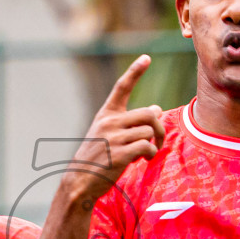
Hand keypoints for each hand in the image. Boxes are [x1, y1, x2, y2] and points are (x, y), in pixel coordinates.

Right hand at [64, 55, 163, 200]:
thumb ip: (130, 122)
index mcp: (105, 115)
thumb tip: (157, 108)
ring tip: (147, 153)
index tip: (146, 57)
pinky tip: (144, 160)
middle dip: (159, 127)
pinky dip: (151, 153)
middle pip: (149, 113)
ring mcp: (113, 138)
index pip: (121, 87)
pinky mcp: (120, 154)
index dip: (135, 71)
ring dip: (154, 143)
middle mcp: (109, 122)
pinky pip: (147, 146)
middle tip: (158, 139)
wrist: (79, 181)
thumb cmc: (97, 158)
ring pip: (149, 131)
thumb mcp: (109, 135)